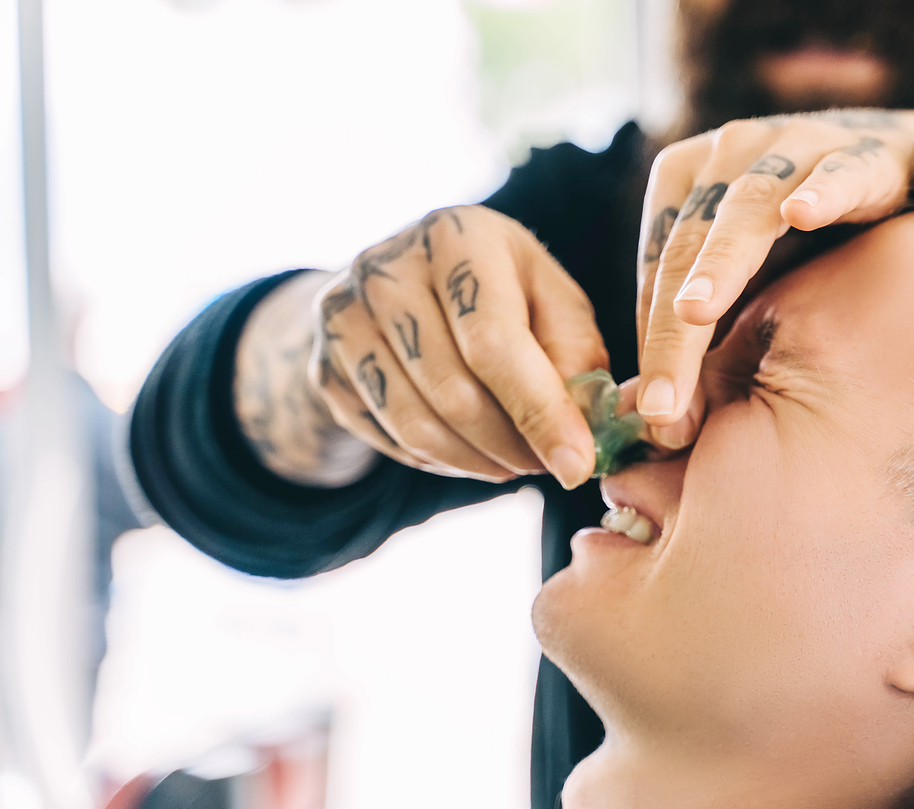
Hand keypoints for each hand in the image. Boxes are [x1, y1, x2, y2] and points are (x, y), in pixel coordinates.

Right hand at [310, 206, 608, 488]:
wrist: (403, 286)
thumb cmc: (503, 293)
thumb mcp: (552, 300)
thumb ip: (577, 355)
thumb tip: (589, 431)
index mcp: (456, 237)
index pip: (494, 341)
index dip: (540, 411)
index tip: (577, 466)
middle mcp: (386, 268)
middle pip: (455, 392)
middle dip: (513, 447)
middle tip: (549, 465)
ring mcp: (343, 318)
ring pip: (418, 427)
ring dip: (479, 463)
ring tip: (515, 461)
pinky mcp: (324, 368)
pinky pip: (389, 441)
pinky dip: (440, 462)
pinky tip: (470, 450)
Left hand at [635, 109, 913, 444]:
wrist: (900, 163)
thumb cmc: (804, 233)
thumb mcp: (745, 280)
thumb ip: (702, 335)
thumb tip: (665, 423)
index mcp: (683, 180)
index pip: (656, 269)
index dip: (653, 344)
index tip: (658, 413)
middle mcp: (728, 153)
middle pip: (688, 248)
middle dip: (673, 332)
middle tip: (664, 404)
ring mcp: (794, 146)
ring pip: (747, 209)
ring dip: (721, 261)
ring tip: (695, 312)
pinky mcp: (864, 153)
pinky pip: (842, 173)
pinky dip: (823, 191)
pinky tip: (803, 214)